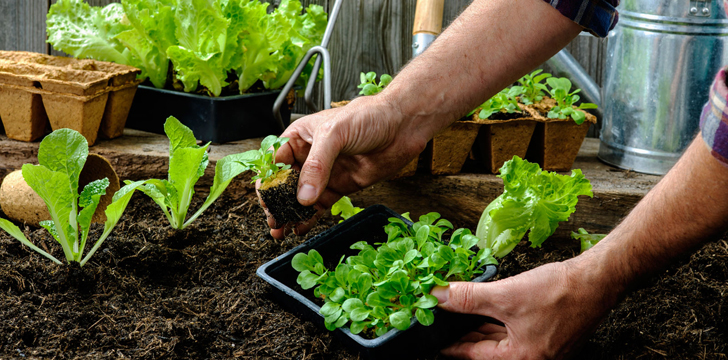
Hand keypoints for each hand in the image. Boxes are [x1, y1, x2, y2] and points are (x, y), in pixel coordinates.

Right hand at [259, 94, 432, 238]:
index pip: (275, 161)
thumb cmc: (368, 116)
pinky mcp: (340, 187)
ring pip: (300, 198)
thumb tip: (303, 195)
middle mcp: (309, 156)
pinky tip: (299, 228)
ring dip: (289, 214)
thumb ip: (317, 165)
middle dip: (276, 202)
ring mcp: (325, 173)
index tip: (266, 199)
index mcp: (300, 137)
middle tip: (273, 218)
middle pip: (284, 183)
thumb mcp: (335, 134)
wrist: (402, 126)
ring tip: (280, 229)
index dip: (268, 181)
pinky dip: (309, 218)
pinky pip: (319, 206)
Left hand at [431, 258, 620, 358]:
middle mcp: (534, 359)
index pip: (474, 355)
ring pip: (502, 339)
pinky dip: (500, 321)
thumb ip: (468, 298)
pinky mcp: (551, 335)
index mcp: (521, 359)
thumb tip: (438, 297)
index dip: (451, 344)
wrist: (597, 280)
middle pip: (488, 349)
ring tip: (462, 313)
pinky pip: (516, 331)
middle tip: (444, 322)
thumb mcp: (505, 295)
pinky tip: (488, 308)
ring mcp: (544, 349)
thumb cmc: (559, 293)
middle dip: (466, 333)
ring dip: (482, 326)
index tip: (434, 339)